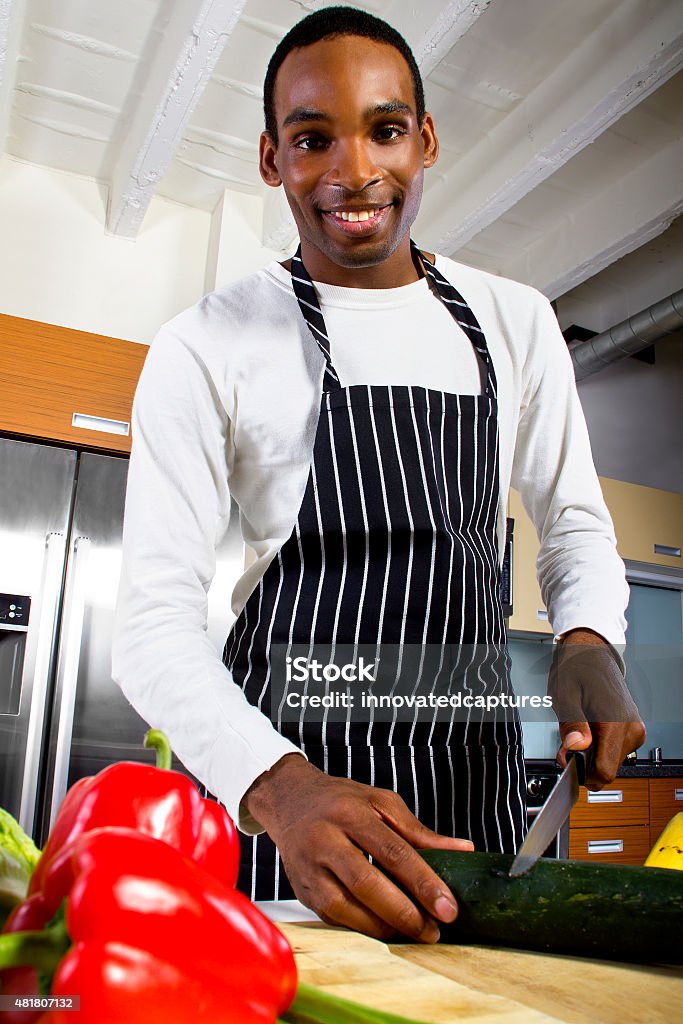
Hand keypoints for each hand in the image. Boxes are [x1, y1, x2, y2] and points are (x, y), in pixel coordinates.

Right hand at [244, 753, 473, 942]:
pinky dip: (363, 928)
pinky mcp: (301, 891)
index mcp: (349, 812)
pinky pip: (334, 918)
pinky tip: (385, 928)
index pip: (392, 851)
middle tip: (434, 930)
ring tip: (414, 931)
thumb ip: (419, 831)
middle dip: (404, 913)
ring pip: (345, 907)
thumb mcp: (381, 802)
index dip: (423, 882)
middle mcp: (324, 839)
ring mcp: (308, 867)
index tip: (448, 907)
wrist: (290, 801)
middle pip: (366, 883)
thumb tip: (463, 851)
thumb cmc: (341, 801)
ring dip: (384, 926)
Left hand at [549, 629, 645, 787]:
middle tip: (567, 742)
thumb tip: (576, 747)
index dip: (582, 773)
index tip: (568, 762)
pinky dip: (599, 746)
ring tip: (579, 730)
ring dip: (591, 753)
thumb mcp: (565, 696)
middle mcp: (631, 728)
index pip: (605, 771)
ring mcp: (635, 729)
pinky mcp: (633, 729)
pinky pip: (615, 750)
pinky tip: (590, 729)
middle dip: (584, 762)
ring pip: (611, 761)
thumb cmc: (577, 668)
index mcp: (615, 722)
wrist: (592, 652)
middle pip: (607, 768)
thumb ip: (571, 726)